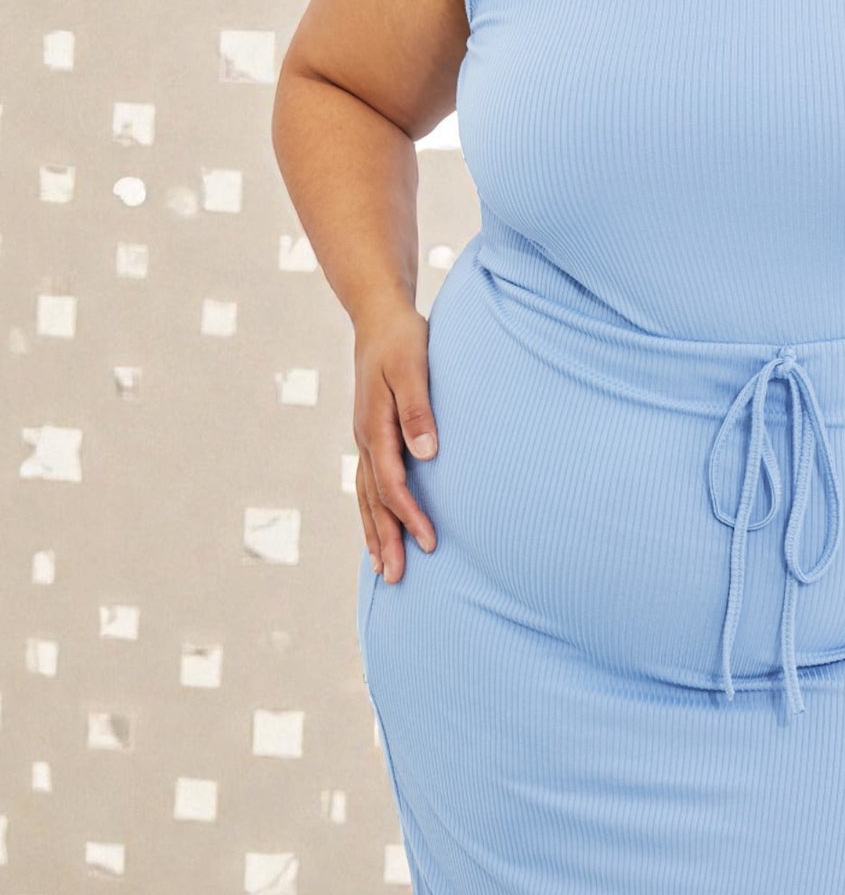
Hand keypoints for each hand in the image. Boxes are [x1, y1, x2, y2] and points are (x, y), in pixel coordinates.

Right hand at [353, 303, 439, 584]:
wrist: (380, 317)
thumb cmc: (403, 338)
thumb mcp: (413, 366)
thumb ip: (418, 409)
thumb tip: (427, 454)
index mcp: (374, 425)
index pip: (391, 482)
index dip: (409, 514)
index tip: (429, 541)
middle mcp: (364, 437)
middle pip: (373, 499)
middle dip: (386, 539)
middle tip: (397, 578)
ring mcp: (364, 438)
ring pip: (366, 496)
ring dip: (375, 532)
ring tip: (384, 569)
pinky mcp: (371, 435)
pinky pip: (368, 483)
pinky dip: (372, 511)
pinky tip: (378, 529)